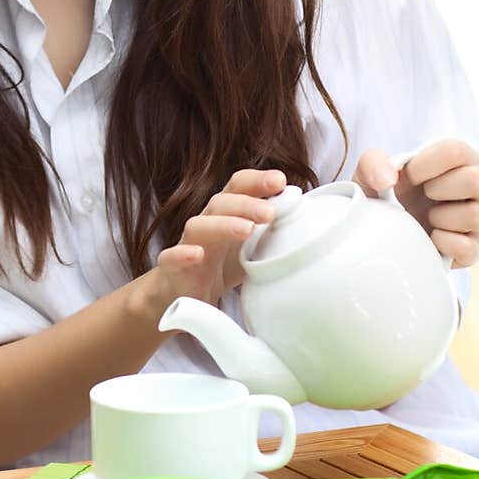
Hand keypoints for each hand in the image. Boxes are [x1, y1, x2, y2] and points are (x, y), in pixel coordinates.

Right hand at [152, 168, 288, 308]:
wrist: (185, 297)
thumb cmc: (222, 266)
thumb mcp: (253, 248)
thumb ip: (274, 233)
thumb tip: (308, 220)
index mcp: (226, 214)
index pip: (238, 187)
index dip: (257, 181)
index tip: (281, 181)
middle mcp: (206, 223)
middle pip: (221, 203)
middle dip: (247, 203)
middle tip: (271, 213)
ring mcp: (187, 244)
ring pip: (198, 225)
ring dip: (223, 224)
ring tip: (246, 229)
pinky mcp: (172, 269)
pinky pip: (170, 257)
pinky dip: (182, 254)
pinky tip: (196, 255)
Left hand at [353, 139, 478, 267]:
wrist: (387, 231)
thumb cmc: (389, 195)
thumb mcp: (373, 174)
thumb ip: (373, 163)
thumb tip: (386, 179)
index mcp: (459, 161)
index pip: (455, 151)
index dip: (425, 165)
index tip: (409, 177)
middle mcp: (478, 187)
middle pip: (474, 181)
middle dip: (438, 189)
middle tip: (425, 196)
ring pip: (473, 215)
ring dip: (439, 218)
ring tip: (428, 217)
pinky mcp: (474, 249)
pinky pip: (466, 247)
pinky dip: (442, 243)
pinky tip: (431, 237)